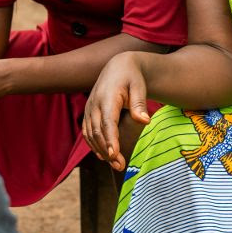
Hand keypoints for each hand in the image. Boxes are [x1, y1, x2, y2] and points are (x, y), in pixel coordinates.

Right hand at [83, 52, 150, 171]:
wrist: (118, 66)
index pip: (107, 122)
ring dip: (101, 150)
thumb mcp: (139, 86)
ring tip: (116, 165)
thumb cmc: (132, 76)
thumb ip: (139, 104)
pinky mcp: (89, 112)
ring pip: (90, 133)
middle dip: (108, 150)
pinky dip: (93, 144)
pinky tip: (104, 156)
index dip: (110, 139)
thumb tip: (144, 121)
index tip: (114, 154)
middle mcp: (95, 103)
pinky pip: (87, 131)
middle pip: (97, 131)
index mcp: (108, 97)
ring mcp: (89, 108)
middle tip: (121, 166)